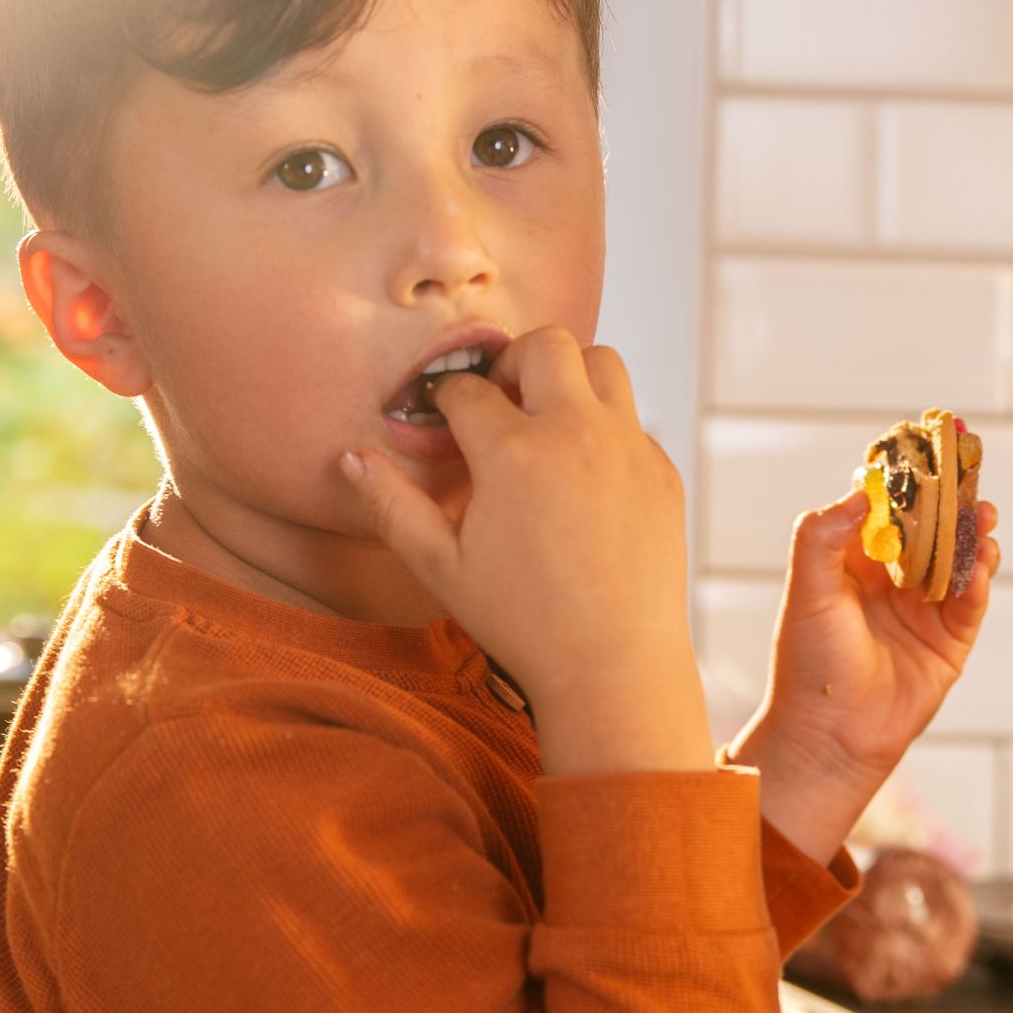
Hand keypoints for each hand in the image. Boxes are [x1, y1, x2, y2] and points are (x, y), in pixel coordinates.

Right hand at [342, 328, 705, 776]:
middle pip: (543, 346)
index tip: (442, 419)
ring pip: (602, 363)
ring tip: (545, 423)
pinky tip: (583, 477)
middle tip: (498, 405)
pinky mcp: (661, 471)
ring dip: (568, 377)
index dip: (444, 401)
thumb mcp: (440, 566)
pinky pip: (632, 419)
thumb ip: (391, 504)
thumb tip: (351, 457)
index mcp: (513, 453)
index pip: (467, 390)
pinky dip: (604, 427)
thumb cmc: (523, 622)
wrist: (613, 666)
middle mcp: (575, 433)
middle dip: (511, 363)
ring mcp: (627, 447)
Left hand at [726, 490, 995, 862]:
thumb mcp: (807, 590)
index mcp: (853, 562)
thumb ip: (823, 535)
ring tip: (984, 516)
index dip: (905, 481)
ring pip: (957, 561)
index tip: (924, 451)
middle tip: (969, 478)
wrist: (831, 737)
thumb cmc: (808, 663)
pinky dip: (980, 580)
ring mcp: (923, 609)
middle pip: (930, 529)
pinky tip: (983, 562)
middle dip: (951, 504)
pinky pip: (971, 602)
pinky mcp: (949, 640)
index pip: (886, 510)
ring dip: (973, 537)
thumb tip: (860, 491)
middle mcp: (891, 581)